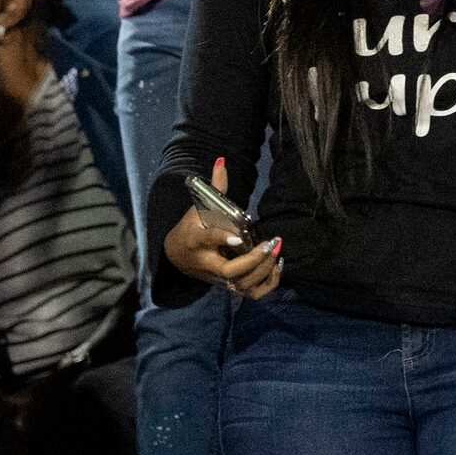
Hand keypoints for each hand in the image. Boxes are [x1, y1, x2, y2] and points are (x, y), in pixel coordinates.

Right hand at [163, 156, 281, 298]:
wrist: (178, 257)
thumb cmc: (192, 228)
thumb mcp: (198, 207)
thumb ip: (215, 187)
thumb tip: (222, 160)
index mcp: (197, 240)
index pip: (208, 240)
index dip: (223, 239)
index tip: (238, 237)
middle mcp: (208, 263)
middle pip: (230, 271)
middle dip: (253, 260)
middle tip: (271, 242)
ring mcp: (220, 279)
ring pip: (243, 285)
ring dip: (263, 270)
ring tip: (276, 250)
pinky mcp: (230, 286)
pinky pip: (252, 294)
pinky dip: (268, 283)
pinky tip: (277, 265)